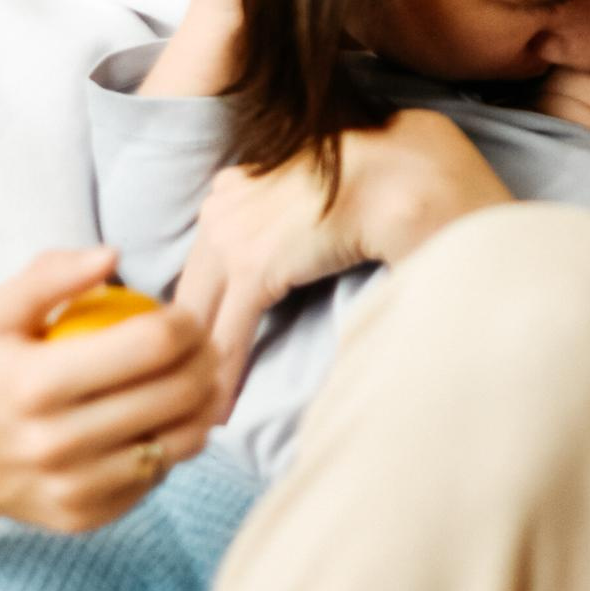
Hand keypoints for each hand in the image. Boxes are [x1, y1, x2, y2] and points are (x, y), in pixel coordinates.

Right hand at [0, 247, 225, 553]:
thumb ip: (51, 276)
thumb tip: (112, 255)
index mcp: (34, 383)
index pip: (151, 345)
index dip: (186, 323)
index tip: (183, 315)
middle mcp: (55, 442)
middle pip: (177, 393)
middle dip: (207, 360)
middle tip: (203, 346)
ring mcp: (72, 487)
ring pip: (180, 442)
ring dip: (202, 407)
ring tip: (196, 382)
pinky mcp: (84, 517)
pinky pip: (157, 478)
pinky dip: (171, 447)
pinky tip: (163, 423)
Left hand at [177, 110, 510, 389]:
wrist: (402, 173)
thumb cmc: (379, 186)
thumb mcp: (315, 205)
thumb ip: (292, 229)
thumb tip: (294, 262)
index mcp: (234, 191)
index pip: (202, 269)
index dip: (200, 317)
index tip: (197, 358)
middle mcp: (221, 209)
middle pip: (190, 295)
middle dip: (186, 349)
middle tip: (188, 400)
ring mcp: (231, 236)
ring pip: (201, 322)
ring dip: (202, 371)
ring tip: (202, 417)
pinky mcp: (253, 267)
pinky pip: (229, 336)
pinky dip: (225, 379)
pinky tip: (221, 413)